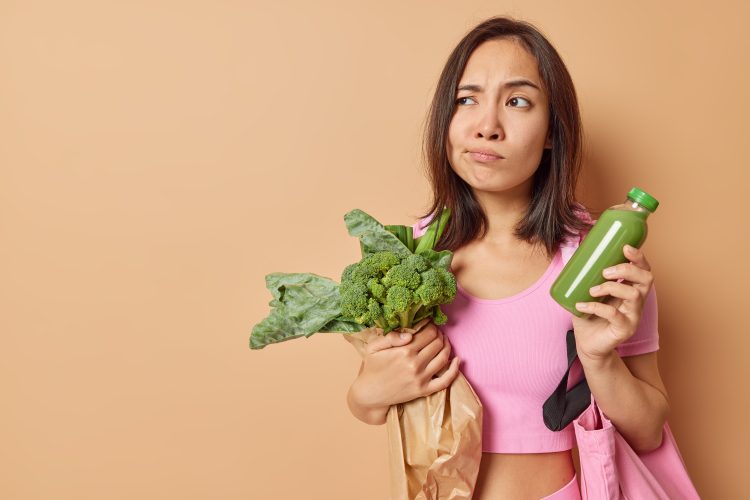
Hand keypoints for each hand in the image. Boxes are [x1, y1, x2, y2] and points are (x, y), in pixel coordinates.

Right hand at [350, 322, 460, 410]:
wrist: (370, 393)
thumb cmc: (371, 368)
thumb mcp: (373, 348)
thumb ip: (390, 337)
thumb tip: (409, 334)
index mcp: (404, 351)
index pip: (428, 333)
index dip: (431, 326)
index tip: (429, 323)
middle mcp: (415, 364)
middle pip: (437, 343)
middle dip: (439, 334)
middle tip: (436, 331)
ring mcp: (421, 378)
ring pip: (443, 357)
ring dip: (447, 346)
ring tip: (444, 340)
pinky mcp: (424, 390)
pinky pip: (445, 381)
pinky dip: (454, 370)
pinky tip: (456, 360)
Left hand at [571, 244, 654, 362]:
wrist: (587, 344)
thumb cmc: (590, 316)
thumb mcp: (587, 292)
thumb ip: (585, 276)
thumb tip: (573, 254)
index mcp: (630, 289)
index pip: (643, 269)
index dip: (638, 257)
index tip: (625, 247)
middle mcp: (637, 301)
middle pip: (646, 279)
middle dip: (627, 269)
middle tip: (605, 272)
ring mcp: (633, 316)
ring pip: (633, 294)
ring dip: (611, 287)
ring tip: (592, 290)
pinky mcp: (624, 330)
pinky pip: (614, 314)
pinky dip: (596, 307)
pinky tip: (581, 306)